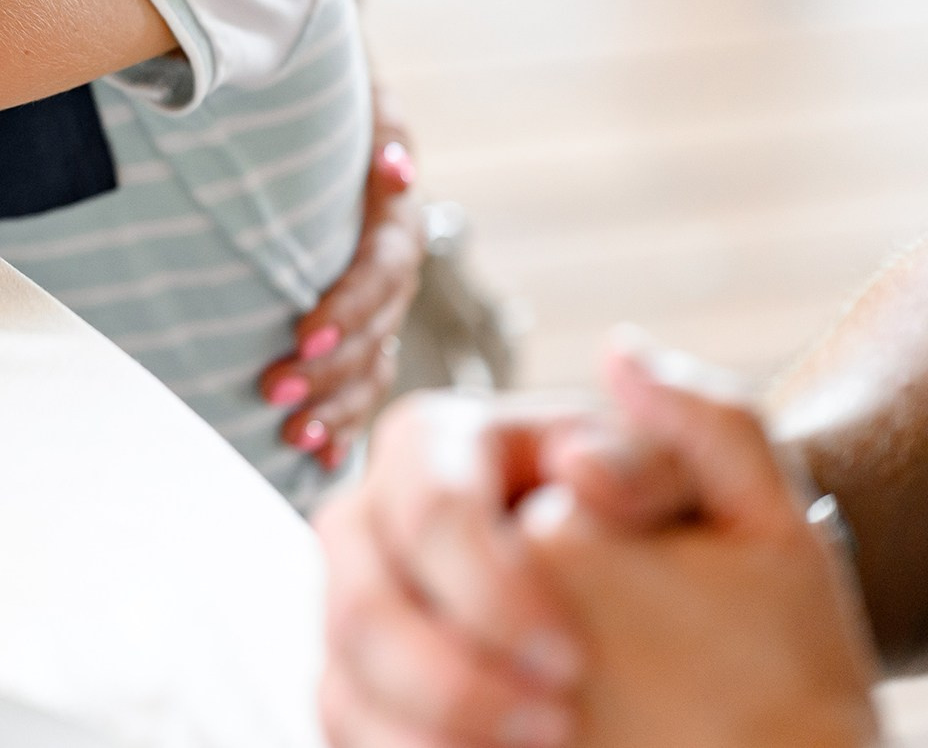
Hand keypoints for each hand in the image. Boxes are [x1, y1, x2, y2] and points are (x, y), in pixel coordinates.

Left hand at [261, 85, 427, 467]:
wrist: (323, 126)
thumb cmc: (325, 108)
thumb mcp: (356, 101)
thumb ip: (379, 126)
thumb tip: (396, 165)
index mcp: (396, 224)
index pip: (381, 273)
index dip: (346, 308)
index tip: (302, 335)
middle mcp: (395, 275)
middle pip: (375, 334)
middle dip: (327, 371)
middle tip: (273, 391)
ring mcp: (380, 312)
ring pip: (371, 370)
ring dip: (336, 409)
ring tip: (294, 437)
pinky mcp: (359, 337)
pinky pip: (361, 388)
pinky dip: (342, 426)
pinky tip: (317, 459)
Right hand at [316, 354, 817, 747]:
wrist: (692, 642)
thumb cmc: (702, 554)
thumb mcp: (727, 489)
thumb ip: (697, 418)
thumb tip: (617, 360)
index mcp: (445, 443)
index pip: (429, 503)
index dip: (487, 585)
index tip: (574, 658)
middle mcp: (378, 517)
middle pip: (360, 592)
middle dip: (446, 673)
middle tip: (556, 724)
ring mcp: (359, 600)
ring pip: (343, 668)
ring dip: (424, 726)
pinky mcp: (357, 675)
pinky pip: (343, 721)